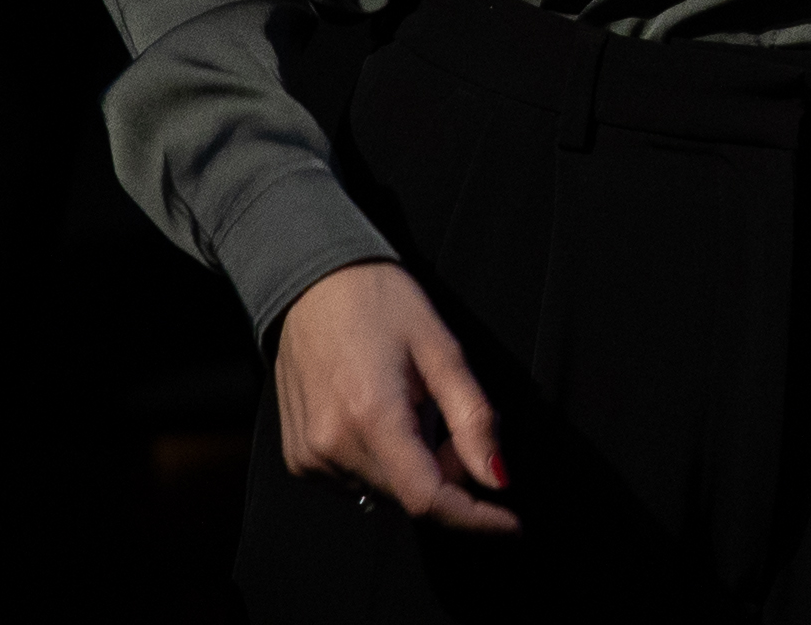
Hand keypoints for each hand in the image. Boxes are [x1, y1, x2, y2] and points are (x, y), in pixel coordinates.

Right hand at [271, 262, 515, 531]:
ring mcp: (309, 458)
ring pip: (384, 493)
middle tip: (461, 433)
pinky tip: (390, 423)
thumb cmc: (383, 306)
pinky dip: (387, 467)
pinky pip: (356, 483)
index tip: (512, 523)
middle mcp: (332, 448)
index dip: (474, 517)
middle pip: (409, 498)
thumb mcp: (443, 351)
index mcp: (373, 418)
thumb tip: (498, 478)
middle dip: (450, 481)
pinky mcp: (299, 459)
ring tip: (421, 414)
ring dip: (418, 473)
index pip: (427, 499)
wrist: (313, 286)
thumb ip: (474, 419)